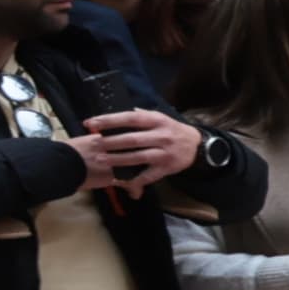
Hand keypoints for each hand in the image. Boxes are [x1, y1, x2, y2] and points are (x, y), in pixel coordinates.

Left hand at [77, 108, 200, 194]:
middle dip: (111, 141)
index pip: (130, 118)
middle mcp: (161, 136)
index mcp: (157, 120)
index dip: (109, 120)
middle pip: (132, 139)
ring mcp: (164, 153)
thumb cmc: (171, 130)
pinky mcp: (166, 168)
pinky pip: (147, 175)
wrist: (197, 145)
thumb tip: (119, 109)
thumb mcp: (160, 117)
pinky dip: (132, 179)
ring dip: (117, 159)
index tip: (91, 123)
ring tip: (100, 159)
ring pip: (138, 157)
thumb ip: (141, 114)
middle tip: (93, 143)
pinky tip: (117, 180)